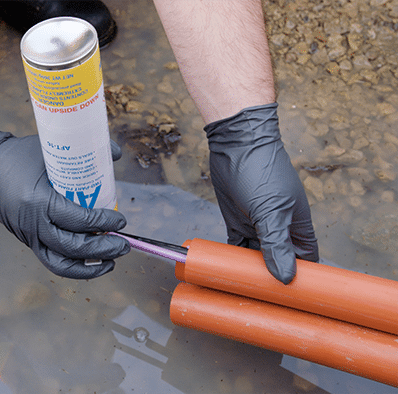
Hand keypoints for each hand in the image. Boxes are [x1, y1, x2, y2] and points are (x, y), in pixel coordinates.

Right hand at [0, 123, 129, 278]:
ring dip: (90, 266)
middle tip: (123, 244)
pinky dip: (74, 267)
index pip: (78, 220)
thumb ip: (83, 153)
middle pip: (73, 247)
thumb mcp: (49, 151)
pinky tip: (92, 264)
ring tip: (111, 261)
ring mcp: (29, 236)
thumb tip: (114, 154)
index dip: (103, 223)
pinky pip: (52, 261)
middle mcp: (33, 224)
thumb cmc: (17, 156)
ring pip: (62, 263)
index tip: (120, 221)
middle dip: (102, 249)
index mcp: (38, 201)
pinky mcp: (28, 241)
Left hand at [204, 103, 318, 283]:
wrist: (236, 143)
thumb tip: (286, 278)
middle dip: (273, 280)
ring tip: (243, 291)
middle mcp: (279, 228)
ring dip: (250, 272)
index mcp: (298, 226)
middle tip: (263, 300)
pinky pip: (237, 247)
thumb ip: (277, 244)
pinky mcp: (237, 222)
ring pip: (257, 258)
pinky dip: (233, 260)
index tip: (295, 300)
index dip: (303, 280)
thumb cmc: (260, 171)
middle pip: (280, 263)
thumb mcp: (270, 211)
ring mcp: (258, 225)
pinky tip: (227, 272)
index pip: (306, 261)